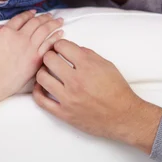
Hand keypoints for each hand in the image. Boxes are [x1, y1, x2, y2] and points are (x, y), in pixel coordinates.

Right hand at [0, 11, 63, 119]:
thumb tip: (1, 25)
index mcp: (7, 31)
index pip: (21, 18)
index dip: (28, 14)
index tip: (34, 12)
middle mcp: (20, 38)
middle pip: (36, 22)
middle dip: (44, 17)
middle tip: (50, 15)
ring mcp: (29, 49)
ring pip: (45, 31)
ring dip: (53, 24)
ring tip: (59, 21)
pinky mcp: (35, 61)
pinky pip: (48, 46)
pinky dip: (55, 38)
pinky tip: (60, 34)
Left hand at [33, 40, 161, 154]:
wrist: (124, 117)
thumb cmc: (117, 90)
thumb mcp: (107, 65)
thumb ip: (88, 54)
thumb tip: (71, 48)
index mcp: (87, 66)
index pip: (61, 46)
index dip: (59, 44)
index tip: (59, 47)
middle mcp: (76, 81)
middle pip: (48, 59)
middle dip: (49, 55)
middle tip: (52, 58)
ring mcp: (68, 98)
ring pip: (42, 77)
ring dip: (42, 71)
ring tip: (47, 71)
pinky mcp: (64, 113)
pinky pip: (42, 101)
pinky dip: (37, 91)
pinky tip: (41, 86)